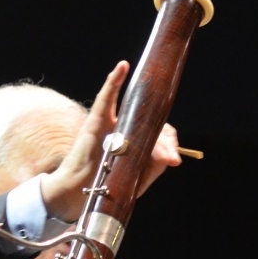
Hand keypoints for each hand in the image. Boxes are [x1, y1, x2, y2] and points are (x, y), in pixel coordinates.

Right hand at [39, 63, 181, 220]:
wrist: (84, 190)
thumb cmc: (109, 183)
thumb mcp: (139, 178)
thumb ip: (156, 166)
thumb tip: (173, 158)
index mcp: (138, 138)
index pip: (161, 132)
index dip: (170, 144)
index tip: (172, 160)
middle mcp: (127, 126)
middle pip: (152, 121)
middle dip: (163, 142)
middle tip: (167, 158)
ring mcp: (113, 120)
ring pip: (137, 110)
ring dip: (152, 126)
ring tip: (160, 144)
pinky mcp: (97, 118)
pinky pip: (106, 95)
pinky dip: (114, 80)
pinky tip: (122, 68)